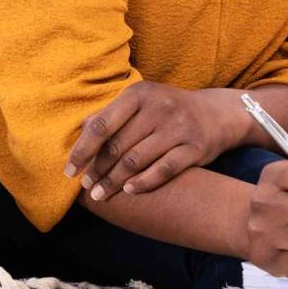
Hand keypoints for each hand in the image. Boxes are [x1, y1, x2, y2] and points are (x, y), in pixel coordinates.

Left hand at [66, 81, 237, 199]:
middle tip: (87, 186)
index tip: (70, 171)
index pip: (102, 124)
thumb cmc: (168, 110)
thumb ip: (112, 114)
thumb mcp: (142, 102)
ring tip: (101, 194)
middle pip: (117, 146)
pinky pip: (164, 170)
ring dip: (115, 181)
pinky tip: (130, 191)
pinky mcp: (195, 147)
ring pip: (136, 160)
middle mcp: (159, 107)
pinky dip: (144, 182)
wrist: (217, 114)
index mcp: (140, 94)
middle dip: (98, 170)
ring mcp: (179, 127)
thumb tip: (79, 131)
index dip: (83, 150)